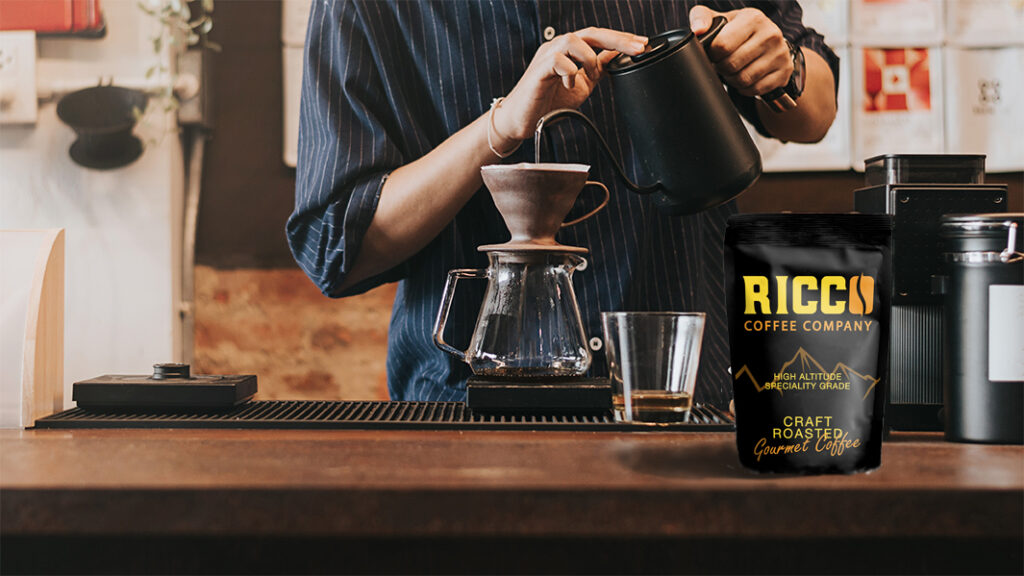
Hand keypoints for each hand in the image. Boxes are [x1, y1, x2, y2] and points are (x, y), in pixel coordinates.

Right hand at [492, 27, 646, 143]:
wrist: (523, 120)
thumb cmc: (548, 102)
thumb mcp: (582, 85)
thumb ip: (597, 69)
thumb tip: (617, 56)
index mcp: (570, 49)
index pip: (599, 37)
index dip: (622, 39)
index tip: (643, 45)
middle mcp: (558, 46)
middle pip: (591, 33)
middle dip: (618, 39)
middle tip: (638, 48)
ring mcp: (547, 55)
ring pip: (574, 40)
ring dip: (589, 58)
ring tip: (590, 75)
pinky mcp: (539, 69)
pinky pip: (559, 60)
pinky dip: (570, 73)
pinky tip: (568, 85)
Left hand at [690, 5, 792, 97]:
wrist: (767, 40)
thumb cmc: (738, 31)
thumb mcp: (720, 19)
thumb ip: (701, 17)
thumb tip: (697, 31)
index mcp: (753, 18)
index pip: (722, 45)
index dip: (712, 54)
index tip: (714, 53)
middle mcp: (770, 34)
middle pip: (731, 65)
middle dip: (721, 68)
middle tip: (722, 63)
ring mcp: (780, 53)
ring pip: (743, 79)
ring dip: (732, 79)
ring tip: (732, 70)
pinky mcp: (784, 71)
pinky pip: (755, 89)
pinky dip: (745, 88)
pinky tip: (745, 77)